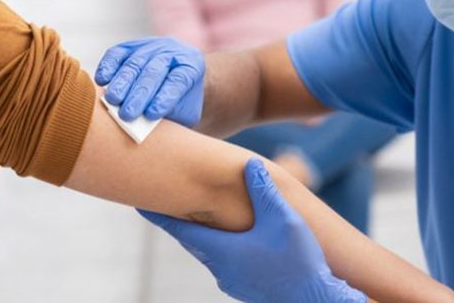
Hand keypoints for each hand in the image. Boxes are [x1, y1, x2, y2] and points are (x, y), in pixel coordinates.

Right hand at [94, 37, 203, 126]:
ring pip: (135, 63)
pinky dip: (108, 66)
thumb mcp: (183, 112)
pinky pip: (117, 53)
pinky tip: (102, 80)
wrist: (176, 80)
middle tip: (127, 114)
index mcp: (191, 66)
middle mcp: (172, 52)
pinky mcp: (130, 46)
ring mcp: (150, 46)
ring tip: (112, 101)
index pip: (178, 81)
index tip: (151, 115)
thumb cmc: (180, 102)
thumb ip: (169, 116)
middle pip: (154, 71)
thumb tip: (144, 123)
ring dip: (122, 83)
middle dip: (139, 93)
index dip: (164, 97)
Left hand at [139, 159, 365, 302]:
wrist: (317, 301)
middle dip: (177, 218)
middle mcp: (219, 267)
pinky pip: (223, 260)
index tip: (137, 201)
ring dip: (199, 232)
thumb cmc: (299, 261)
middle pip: (189, 238)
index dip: (157, 213)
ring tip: (194, 213)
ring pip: (207, 250)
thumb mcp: (283, 219)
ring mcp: (230, 280)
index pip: (178, 226)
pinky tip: (230, 236)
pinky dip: (218, 244)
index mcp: (221, 249)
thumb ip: (264, 191)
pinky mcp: (243, 286)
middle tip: (162, 199)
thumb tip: (249, 164)